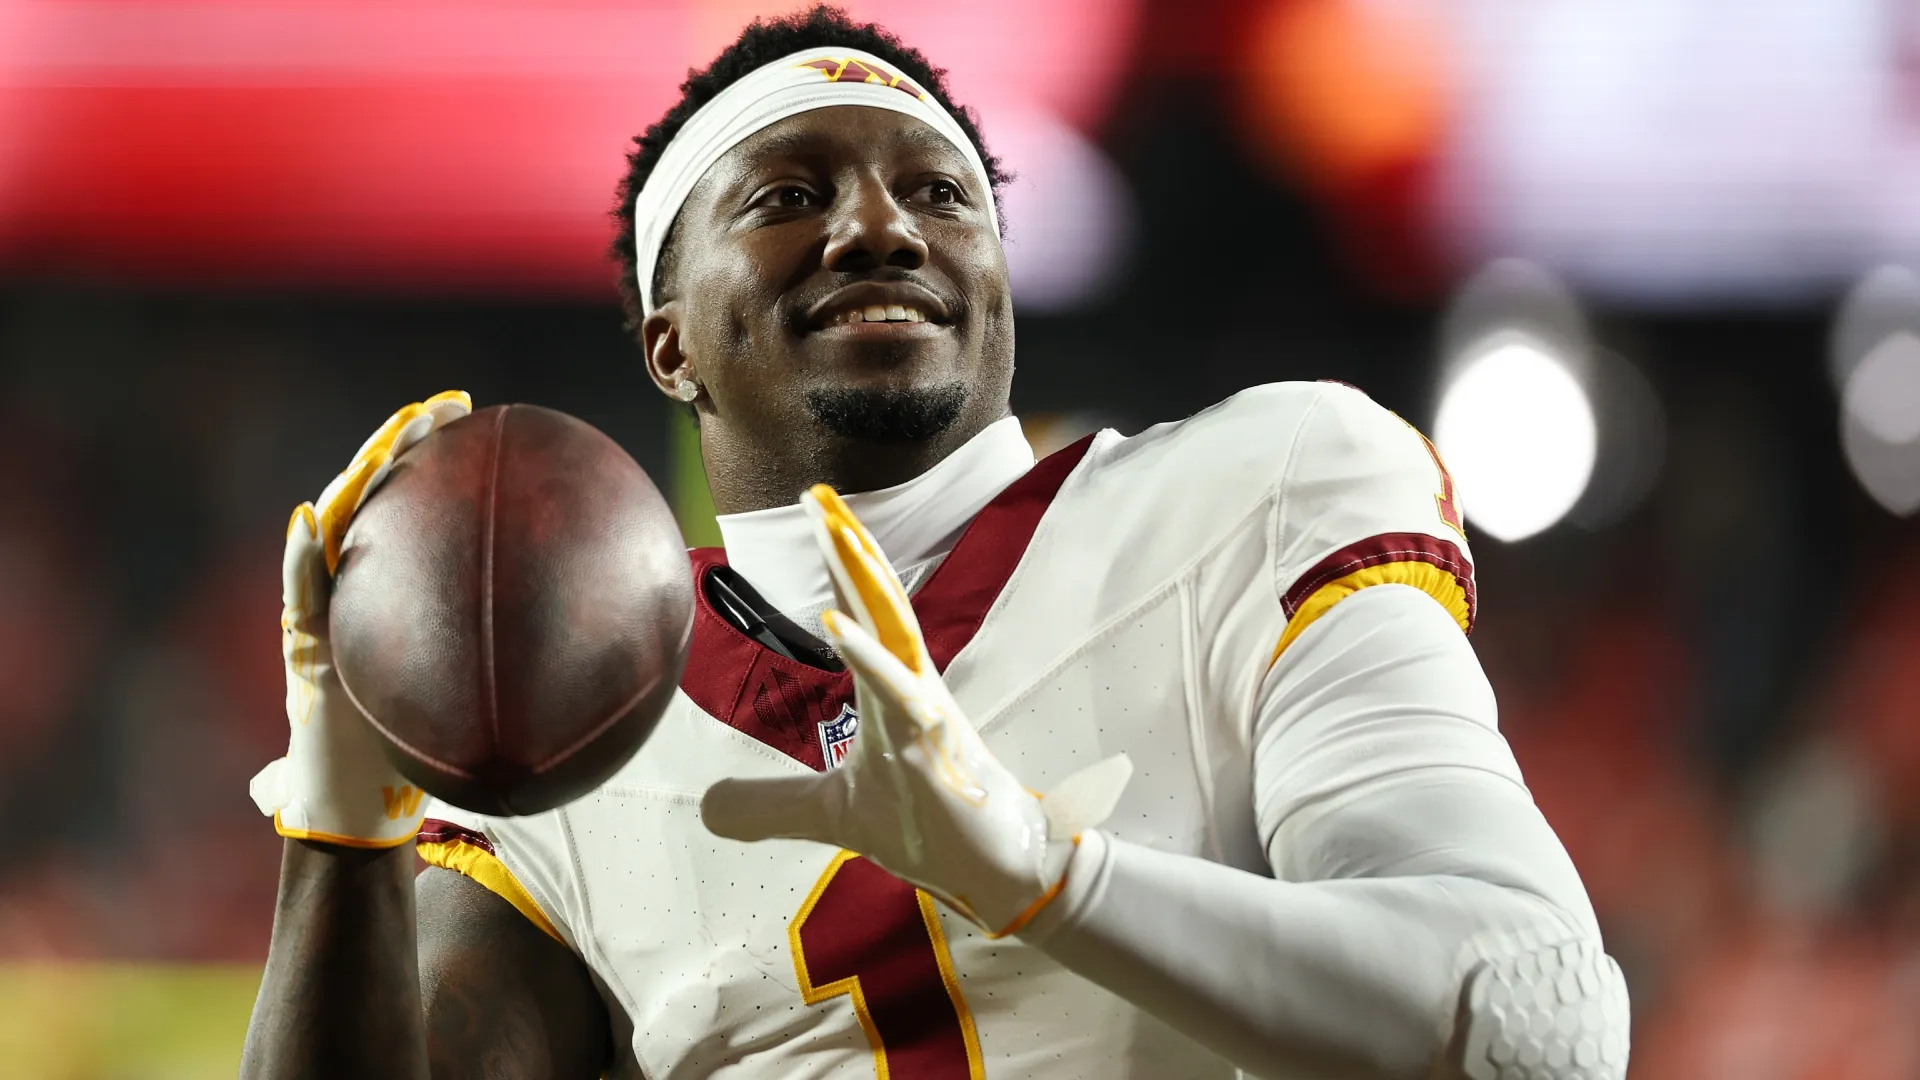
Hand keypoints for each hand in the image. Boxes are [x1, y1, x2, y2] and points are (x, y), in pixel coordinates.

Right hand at [249, 391, 471, 847]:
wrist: (354, 813)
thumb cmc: (414, 758)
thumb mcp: (475, 703)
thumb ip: (516, 671)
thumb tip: (606, 650)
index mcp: (395, 595)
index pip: (416, 512)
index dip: (441, 465)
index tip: (478, 423)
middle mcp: (358, 594)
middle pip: (377, 502)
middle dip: (406, 446)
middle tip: (444, 407)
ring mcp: (325, 616)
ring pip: (336, 530)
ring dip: (359, 479)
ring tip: (389, 440)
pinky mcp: (300, 651)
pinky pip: (299, 597)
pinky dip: (300, 559)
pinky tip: (309, 523)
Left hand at [701, 485, 1131, 936]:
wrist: (1000, 872)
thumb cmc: (931, 830)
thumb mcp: (832, 816)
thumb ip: (771, 804)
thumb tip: (707, 808)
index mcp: (895, 689)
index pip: (865, 612)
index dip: (841, 563)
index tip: (817, 509)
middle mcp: (914, 686)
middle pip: (880, 602)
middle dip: (850, 546)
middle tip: (817, 493)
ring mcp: (928, 711)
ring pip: (894, 628)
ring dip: (863, 577)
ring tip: (833, 530)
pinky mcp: (934, 745)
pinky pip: (898, 691)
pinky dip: (868, 656)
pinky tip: (836, 625)